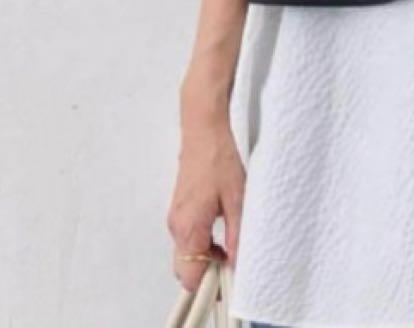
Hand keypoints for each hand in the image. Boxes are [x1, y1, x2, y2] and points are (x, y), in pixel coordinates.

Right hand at [167, 78, 245, 291]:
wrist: (203, 129)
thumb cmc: (219, 159)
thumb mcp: (237, 197)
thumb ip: (237, 233)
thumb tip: (238, 262)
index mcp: (189, 228)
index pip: (189, 276)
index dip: (209, 284)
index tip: (230, 280)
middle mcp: (176, 227)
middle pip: (187, 267)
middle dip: (209, 271)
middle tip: (235, 262)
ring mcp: (176, 216)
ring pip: (188, 251)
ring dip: (208, 255)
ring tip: (234, 242)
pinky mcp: (180, 207)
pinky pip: (188, 236)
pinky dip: (203, 240)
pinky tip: (225, 227)